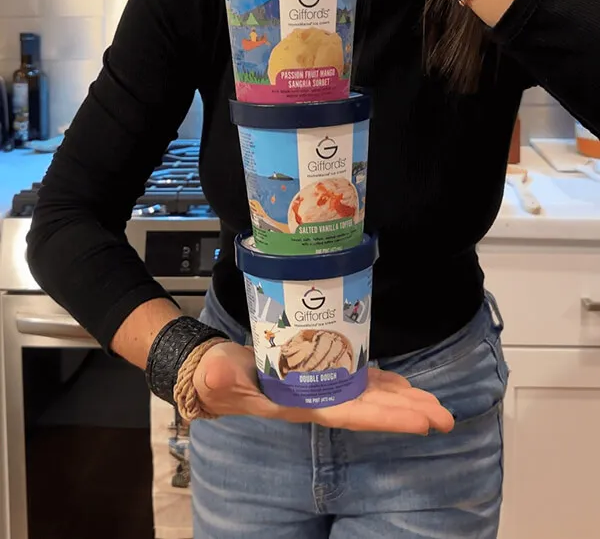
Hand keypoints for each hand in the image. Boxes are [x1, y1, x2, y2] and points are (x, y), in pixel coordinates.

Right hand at [193, 341, 454, 434]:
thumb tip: (222, 373)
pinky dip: (381, 383)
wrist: (207, 372)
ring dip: (402, 400)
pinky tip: (401, 384)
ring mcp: (319, 389)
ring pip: (369, 397)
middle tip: (446, 416)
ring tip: (435, 404)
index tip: (422, 422)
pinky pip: (356, 381)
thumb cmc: (214, 375)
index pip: (351, 414)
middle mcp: (316, 400)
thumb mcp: (216, 374)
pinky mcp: (317, 373)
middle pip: (370, 409)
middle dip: (408, 412)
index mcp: (300, 404)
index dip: (388, 417)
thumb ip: (221, 375)